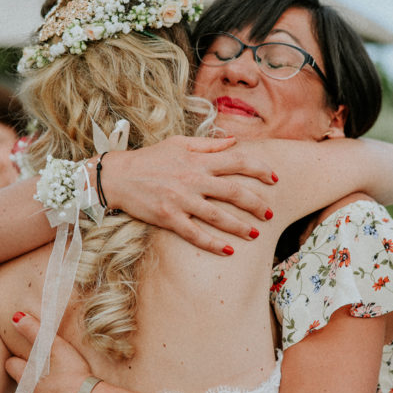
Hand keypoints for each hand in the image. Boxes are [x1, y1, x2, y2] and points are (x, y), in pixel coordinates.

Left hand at [5, 312, 92, 392]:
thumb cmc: (74, 375)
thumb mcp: (56, 348)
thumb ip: (34, 331)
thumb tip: (15, 316)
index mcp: (23, 380)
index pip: (11, 365)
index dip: (21, 360)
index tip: (32, 359)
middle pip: (18, 389)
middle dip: (26, 383)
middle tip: (43, 377)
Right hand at [100, 136, 276, 254]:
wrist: (118, 176)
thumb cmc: (150, 158)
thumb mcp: (178, 143)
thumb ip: (208, 144)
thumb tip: (233, 141)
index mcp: (198, 159)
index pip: (237, 161)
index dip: (259, 169)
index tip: (274, 178)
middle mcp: (193, 179)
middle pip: (234, 192)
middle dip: (256, 203)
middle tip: (270, 213)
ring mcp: (181, 199)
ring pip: (218, 215)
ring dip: (240, 226)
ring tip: (256, 234)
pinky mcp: (168, 217)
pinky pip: (195, 234)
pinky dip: (213, 244)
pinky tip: (228, 251)